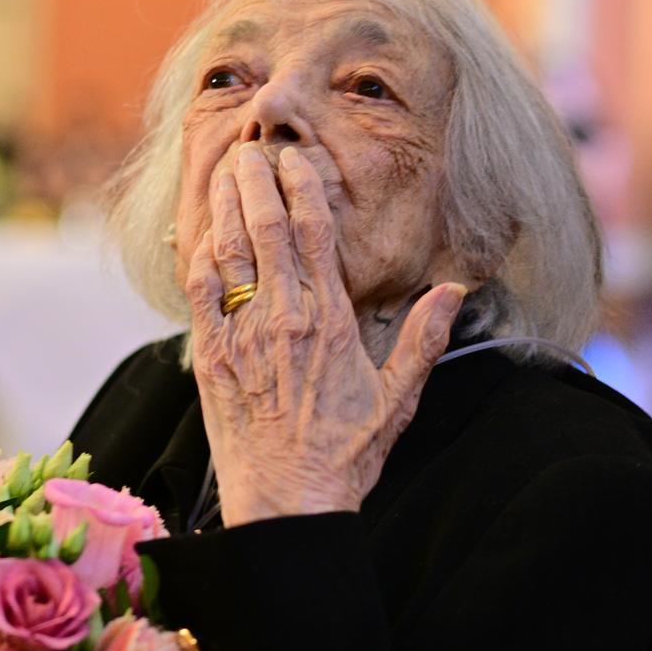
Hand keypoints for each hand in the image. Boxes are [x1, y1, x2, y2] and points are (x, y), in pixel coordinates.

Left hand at [184, 143, 465, 524]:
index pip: (313, 236)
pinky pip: (200, 296)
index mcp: (329, 322)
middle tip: (251, 147)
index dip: (302, 189)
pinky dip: (199, 258)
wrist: (287, 504)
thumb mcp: (397, 399)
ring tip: (226, 171)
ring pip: (228, 254)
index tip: (296, 157)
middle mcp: (282, 320)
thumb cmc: (344, 456)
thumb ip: (422, 339)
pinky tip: (200, 233)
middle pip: (265, 231)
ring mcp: (240, 337)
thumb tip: (452, 289)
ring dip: (225, 207)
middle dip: (257, 182)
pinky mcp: (209, 359)